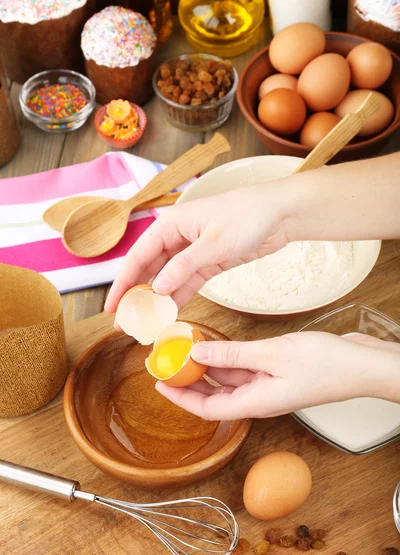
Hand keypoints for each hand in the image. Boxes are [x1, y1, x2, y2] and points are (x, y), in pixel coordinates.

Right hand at [105, 184, 289, 312]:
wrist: (281, 214)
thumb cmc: (248, 216)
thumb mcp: (214, 242)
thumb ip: (184, 266)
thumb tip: (157, 288)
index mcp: (171, 224)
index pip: (138, 256)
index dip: (123, 283)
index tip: (112, 307)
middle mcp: (177, 237)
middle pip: (148, 269)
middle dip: (136, 296)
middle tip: (125, 323)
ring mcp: (192, 251)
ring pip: (166, 279)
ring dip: (156, 301)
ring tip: (144, 324)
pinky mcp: (208, 262)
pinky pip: (187, 283)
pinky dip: (178, 298)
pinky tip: (169, 315)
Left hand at [156, 332, 399, 419]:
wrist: (364, 364)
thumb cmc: (328, 366)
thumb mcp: (274, 355)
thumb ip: (234, 354)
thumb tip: (199, 352)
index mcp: (257, 402)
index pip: (209, 409)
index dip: (181, 399)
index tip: (160, 384)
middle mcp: (260, 397)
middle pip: (215, 394)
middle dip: (190, 380)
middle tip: (168, 362)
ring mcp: (270, 384)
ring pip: (229, 378)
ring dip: (208, 365)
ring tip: (186, 348)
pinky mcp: (278, 372)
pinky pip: (245, 367)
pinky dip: (229, 356)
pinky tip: (218, 343)